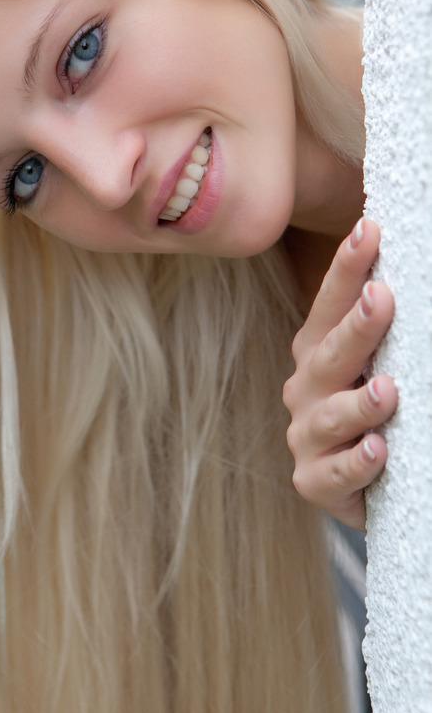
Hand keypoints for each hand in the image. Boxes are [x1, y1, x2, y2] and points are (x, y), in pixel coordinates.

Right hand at [282, 218, 397, 530]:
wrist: (353, 480)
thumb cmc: (368, 407)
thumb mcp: (374, 361)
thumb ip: (379, 327)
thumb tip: (406, 272)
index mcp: (318, 349)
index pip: (330, 303)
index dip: (347, 268)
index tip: (369, 231)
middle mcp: (306, 387)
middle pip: (328, 353)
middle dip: (356, 327)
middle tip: (383, 299)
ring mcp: (307, 435)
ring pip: (330, 417)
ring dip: (358, 404)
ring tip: (388, 392)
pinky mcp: (315, 480)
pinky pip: (334, 473)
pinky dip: (356, 462)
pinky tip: (377, 449)